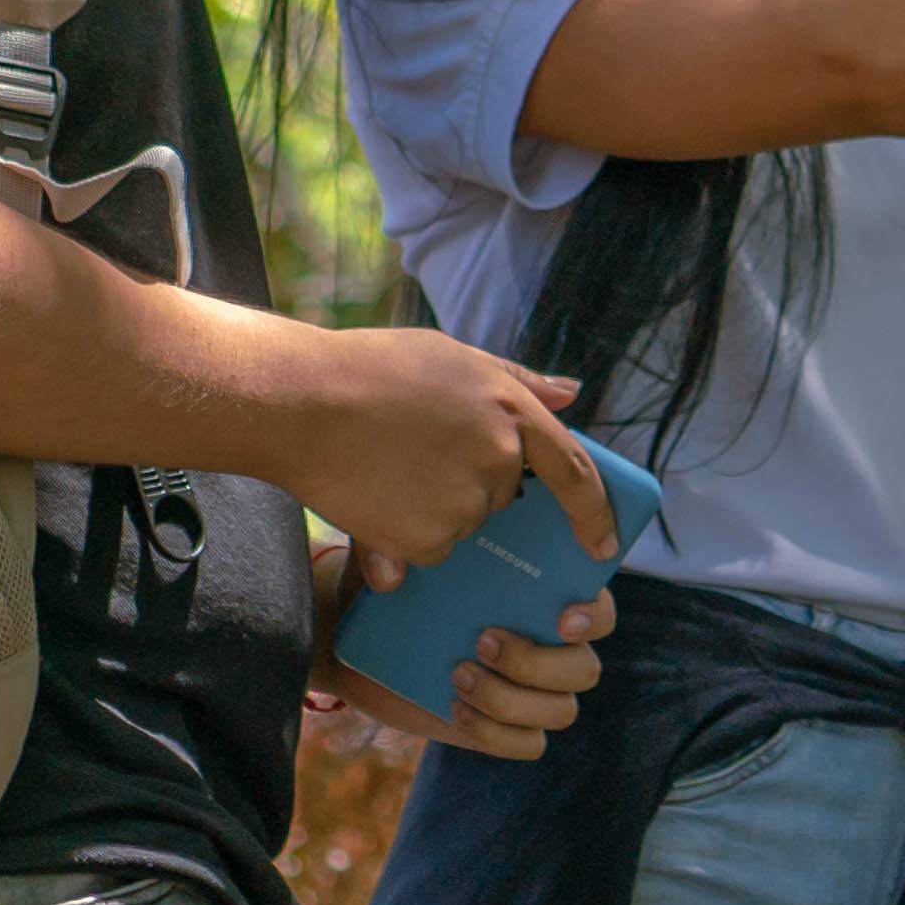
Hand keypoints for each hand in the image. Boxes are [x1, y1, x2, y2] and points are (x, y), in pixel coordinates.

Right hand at [277, 327, 617, 565]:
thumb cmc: (369, 369)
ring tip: (385, 465)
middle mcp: (498, 460)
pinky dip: (405, 536)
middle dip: (467, 482)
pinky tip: (374, 495)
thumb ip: (517, 379)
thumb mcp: (451, 355)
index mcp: (510, 410)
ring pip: (461, 524)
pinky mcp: (429, 539)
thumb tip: (572, 394)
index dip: (594, 511)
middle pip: (500, 496)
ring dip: (432, 507)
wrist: (300, 403)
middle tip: (412, 452)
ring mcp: (465, 503)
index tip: (604, 543)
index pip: (574, 470)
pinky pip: (428, 549)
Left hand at [309, 538, 619, 760]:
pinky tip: (455, 708)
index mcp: (544, 597)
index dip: (593, 616)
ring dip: (510, 699)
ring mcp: (532, 692)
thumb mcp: (399, 553)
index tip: (561, 617)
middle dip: (537, 663)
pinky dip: (495, 732)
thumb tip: (405, 556)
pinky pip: (529, 744)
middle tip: (483, 640)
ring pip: (561, 711)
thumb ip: (408, 543)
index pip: (599, 611)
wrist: (357, 634)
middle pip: (585, 669)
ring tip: (456, 675)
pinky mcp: (507, 728)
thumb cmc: (392, 581)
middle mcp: (551, 646)